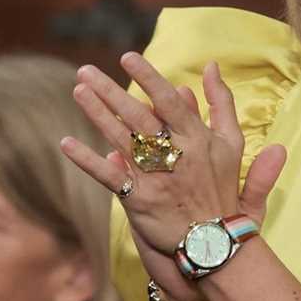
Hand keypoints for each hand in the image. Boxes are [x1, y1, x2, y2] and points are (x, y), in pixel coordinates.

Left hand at [62, 55, 287, 260]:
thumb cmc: (223, 190)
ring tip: (78, 91)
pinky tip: (66, 143)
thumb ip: (222, 103)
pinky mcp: (139, 201)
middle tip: (86, 70)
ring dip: (97, 114)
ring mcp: (155, 178)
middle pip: (138, 116)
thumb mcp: (233, 143)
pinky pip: (109, 177)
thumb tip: (211, 66)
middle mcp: (175, 156)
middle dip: (111, 92)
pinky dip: (87, 160)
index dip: (148, 78)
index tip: (128, 58)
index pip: (169, 102)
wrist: (216, 243)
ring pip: (121, 139)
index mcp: (197, 139)